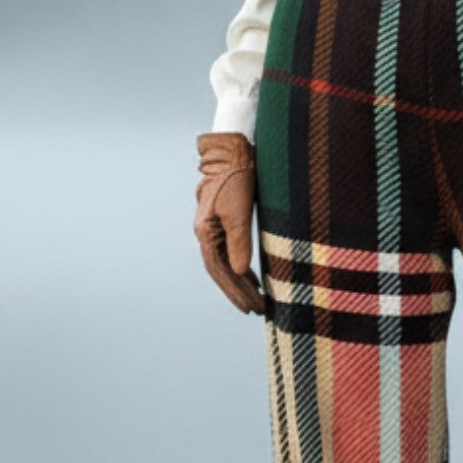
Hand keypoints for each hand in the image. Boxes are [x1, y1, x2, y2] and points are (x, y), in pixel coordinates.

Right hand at [194, 131, 267, 314]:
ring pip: (226, 263)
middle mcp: (205, 233)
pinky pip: (230, 252)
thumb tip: (240, 272)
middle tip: (257, 310)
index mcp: (205, 233)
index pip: (219, 270)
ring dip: (240, 282)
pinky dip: (241, 267)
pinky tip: (252, 276)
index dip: (234, 290)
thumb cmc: (236, 179)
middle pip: (221, 270)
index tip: (250, 307)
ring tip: (256, 300)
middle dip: (239, 291)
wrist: (232, 152)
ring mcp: (213, 228)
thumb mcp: (239, 212)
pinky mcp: (223, 222)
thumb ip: (239, 243)